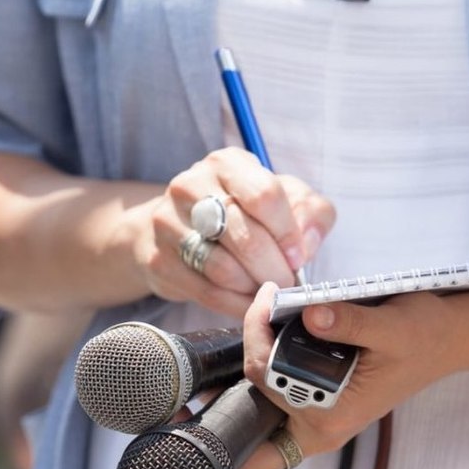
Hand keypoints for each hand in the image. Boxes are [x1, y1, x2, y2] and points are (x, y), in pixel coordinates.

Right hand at [130, 147, 334, 317]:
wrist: (176, 229)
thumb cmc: (240, 211)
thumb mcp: (283, 199)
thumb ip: (310, 212)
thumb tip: (308, 242)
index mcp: (227, 164)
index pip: (264, 195)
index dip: (288, 233)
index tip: (298, 256)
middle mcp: (191, 185)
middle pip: (245, 235)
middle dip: (275, 268)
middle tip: (287, 284)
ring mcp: (168, 223)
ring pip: (223, 269)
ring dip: (254, 288)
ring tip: (265, 290)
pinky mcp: (159, 260)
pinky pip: (206, 292)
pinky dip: (234, 304)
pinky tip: (246, 302)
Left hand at [238, 282, 468, 468]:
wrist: (446, 340)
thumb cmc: (423, 336)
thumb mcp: (391, 326)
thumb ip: (350, 323)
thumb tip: (311, 315)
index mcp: (333, 415)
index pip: (267, 378)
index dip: (256, 335)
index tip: (269, 297)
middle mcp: (320, 425)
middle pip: (256, 386)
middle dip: (253, 341)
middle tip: (269, 299)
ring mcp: (318, 416)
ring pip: (262, 392)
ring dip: (259, 352)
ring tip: (270, 310)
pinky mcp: (319, 402)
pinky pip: (278, 390)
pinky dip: (270, 361)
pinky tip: (277, 329)